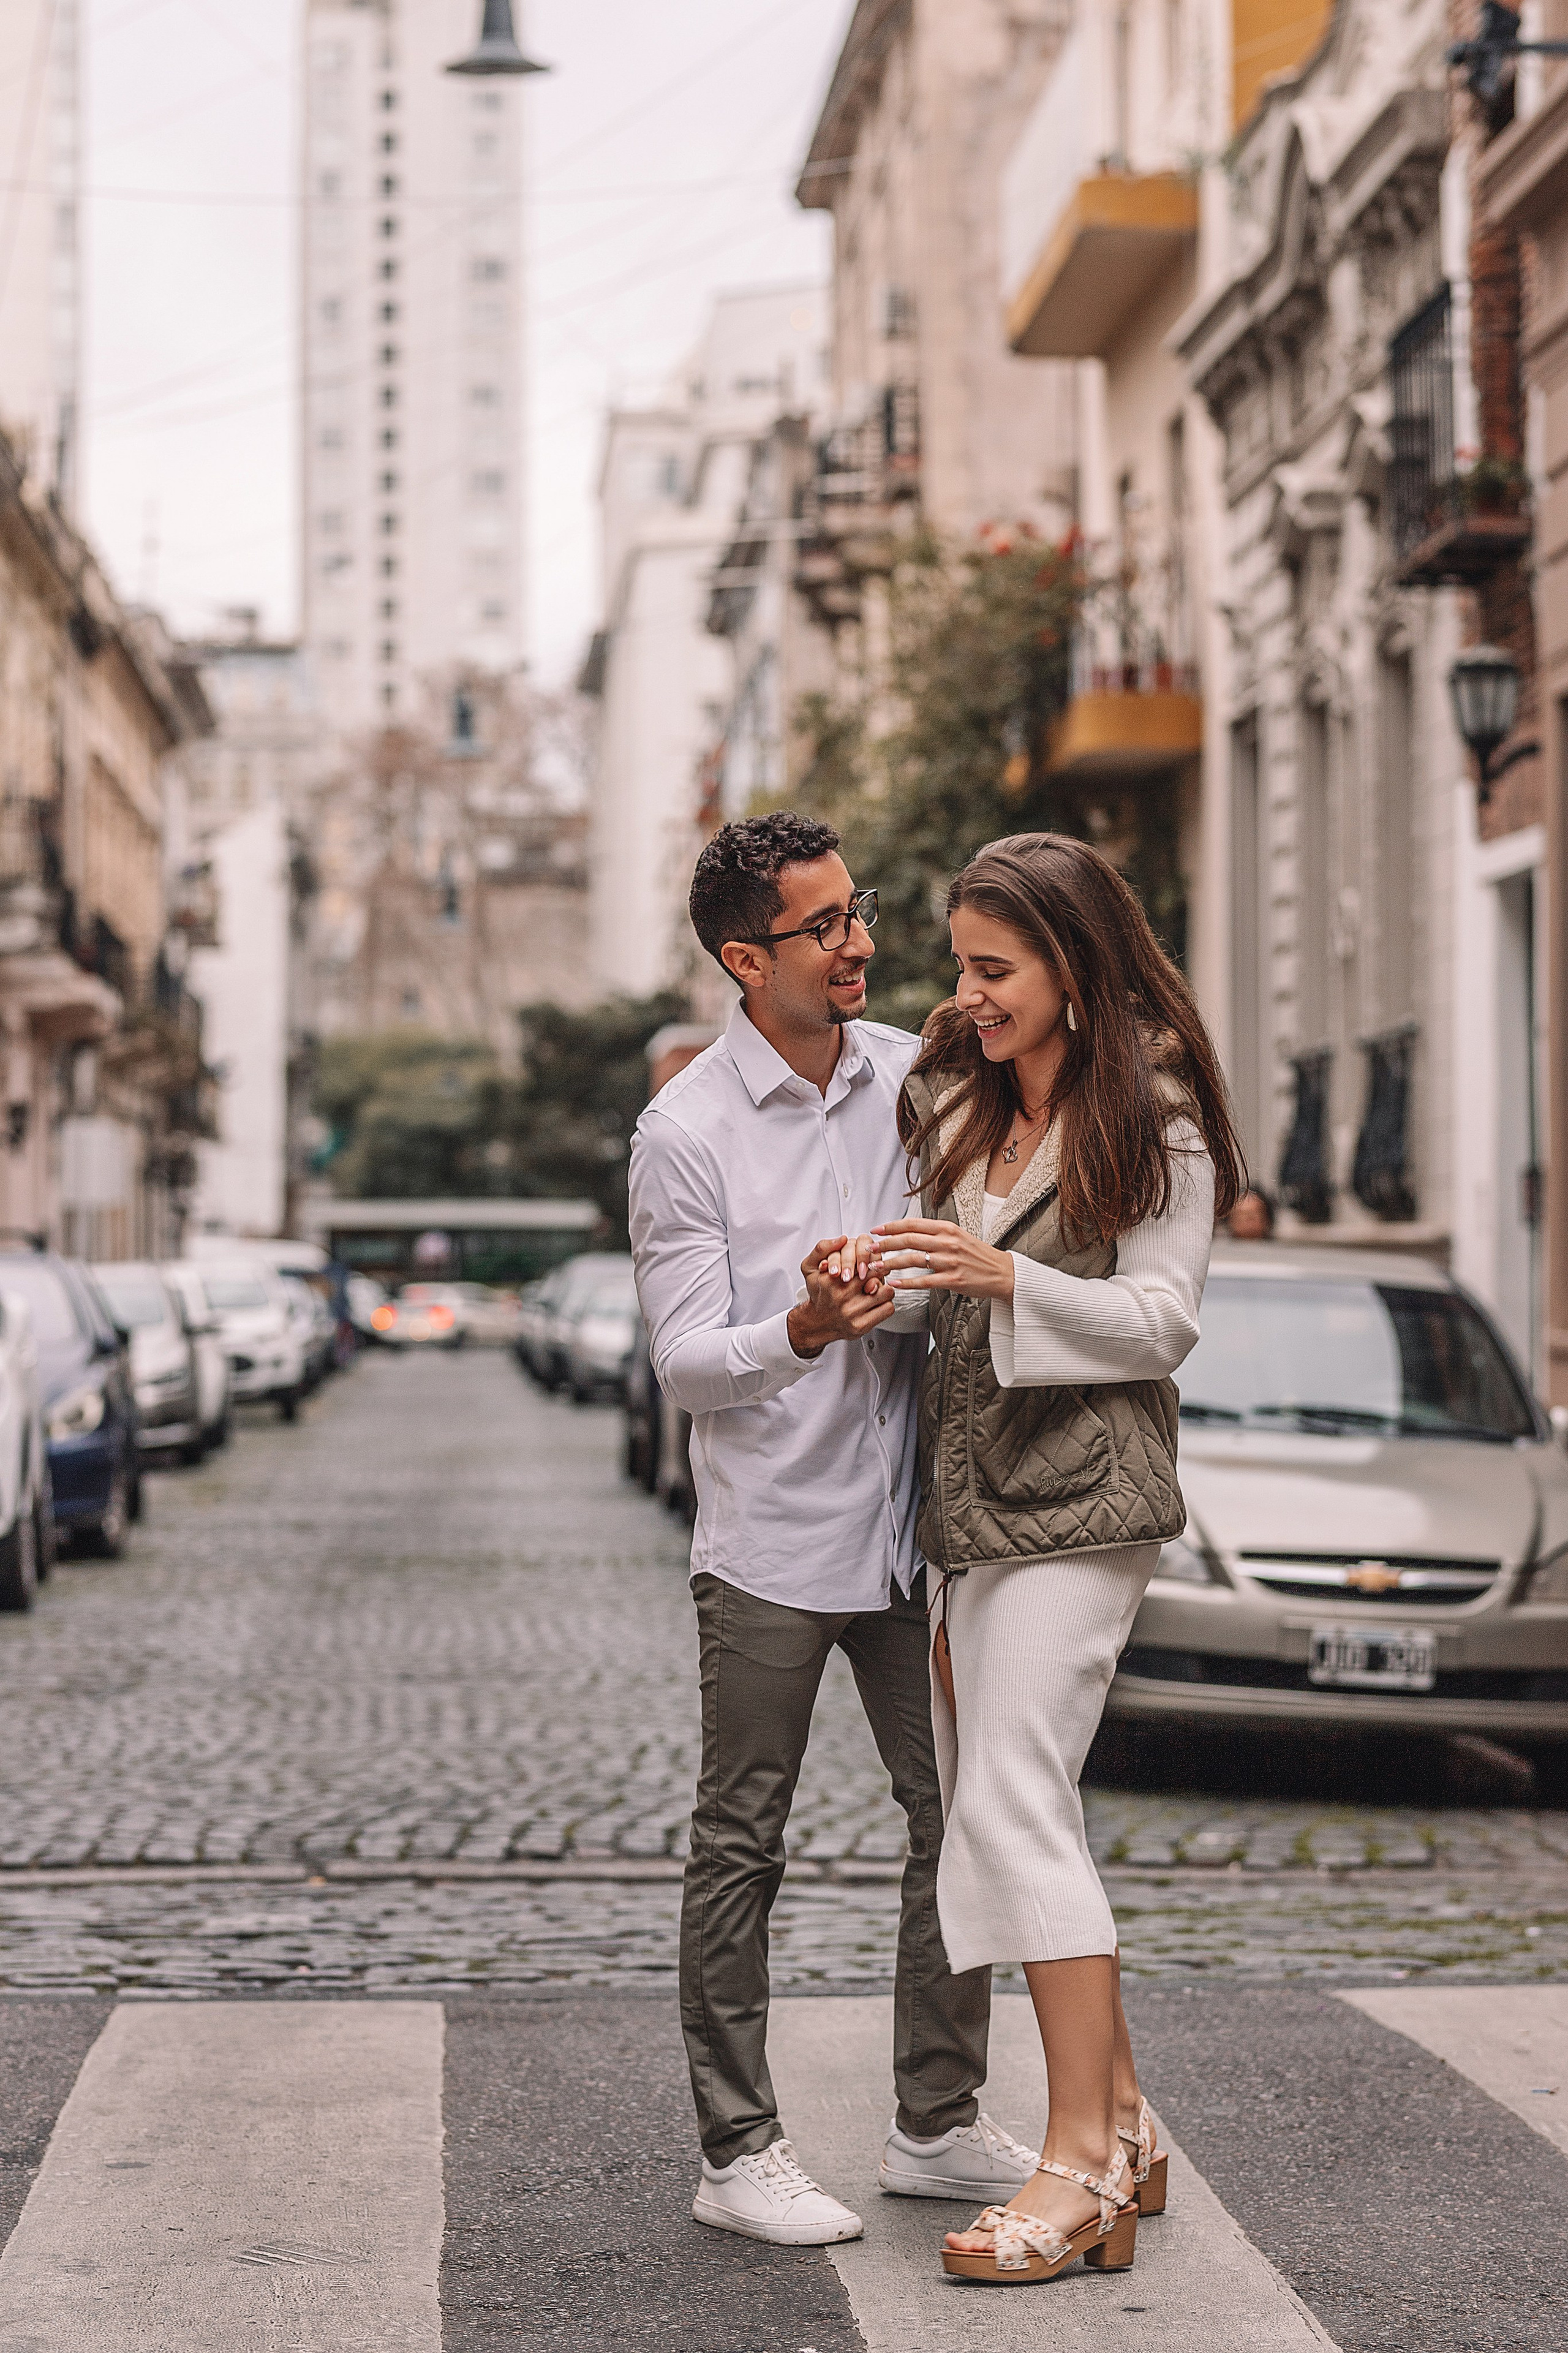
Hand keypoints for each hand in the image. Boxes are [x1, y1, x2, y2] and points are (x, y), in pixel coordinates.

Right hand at [788, 1234, 895, 1358]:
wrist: (817, 1322)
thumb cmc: (819, 1293)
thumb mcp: (809, 1267)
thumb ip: (822, 1248)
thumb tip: (842, 1239)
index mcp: (831, 1279)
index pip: (862, 1260)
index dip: (870, 1259)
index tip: (868, 1263)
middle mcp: (842, 1296)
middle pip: (876, 1274)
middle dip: (878, 1272)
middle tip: (874, 1275)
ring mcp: (852, 1312)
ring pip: (886, 1291)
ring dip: (884, 1288)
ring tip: (875, 1289)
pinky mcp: (862, 1326)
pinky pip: (888, 1308)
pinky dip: (885, 1304)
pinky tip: (875, 1303)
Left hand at [871, 1216, 1014, 1302]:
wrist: (1002, 1272)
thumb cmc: (977, 1255)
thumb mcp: (958, 1235)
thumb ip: (936, 1233)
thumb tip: (910, 1230)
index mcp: (947, 1228)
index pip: (913, 1224)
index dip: (891, 1226)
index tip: (876, 1230)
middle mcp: (948, 1242)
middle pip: (909, 1240)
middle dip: (886, 1244)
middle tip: (870, 1249)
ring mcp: (950, 1261)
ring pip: (913, 1260)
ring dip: (891, 1264)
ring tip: (876, 1268)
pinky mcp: (953, 1279)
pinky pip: (924, 1281)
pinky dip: (907, 1283)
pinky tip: (894, 1284)